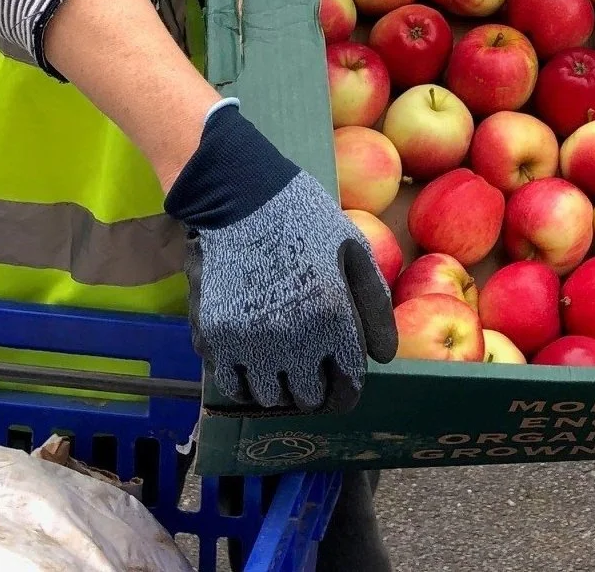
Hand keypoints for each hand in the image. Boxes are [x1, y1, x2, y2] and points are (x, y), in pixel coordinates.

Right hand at [165, 103, 395, 412]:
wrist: (238, 195)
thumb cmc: (303, 219)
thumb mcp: (352, 249)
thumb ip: (373, 305)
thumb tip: (383, 357)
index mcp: (330, 317)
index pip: (346, 387)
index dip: (347, 391)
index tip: (342, 383)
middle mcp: (289, 338)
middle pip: (306, 398)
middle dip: (315, 388)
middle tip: (312, 368)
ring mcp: (245, 341)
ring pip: (267, 397)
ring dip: (278, 385)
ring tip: (282, 358)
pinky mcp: (211, 337)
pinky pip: (230, 382)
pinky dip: (243, 376)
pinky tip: (252, 350)